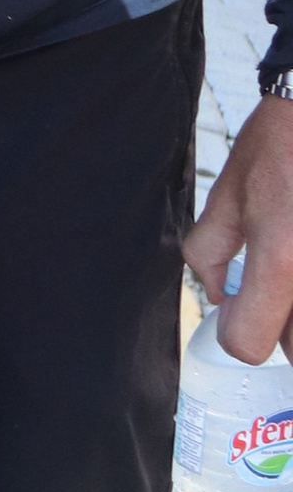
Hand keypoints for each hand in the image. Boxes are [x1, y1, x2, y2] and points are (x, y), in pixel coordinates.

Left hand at [187, 97, 292, 361]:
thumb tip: (219, 296)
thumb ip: (207, 254)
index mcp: (280, 261)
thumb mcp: (227, 195)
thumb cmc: (281, 146)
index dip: (234, 331)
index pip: (249, 344)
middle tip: (272, 284)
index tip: (236, 306)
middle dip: (277, 327)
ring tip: (288, 267)